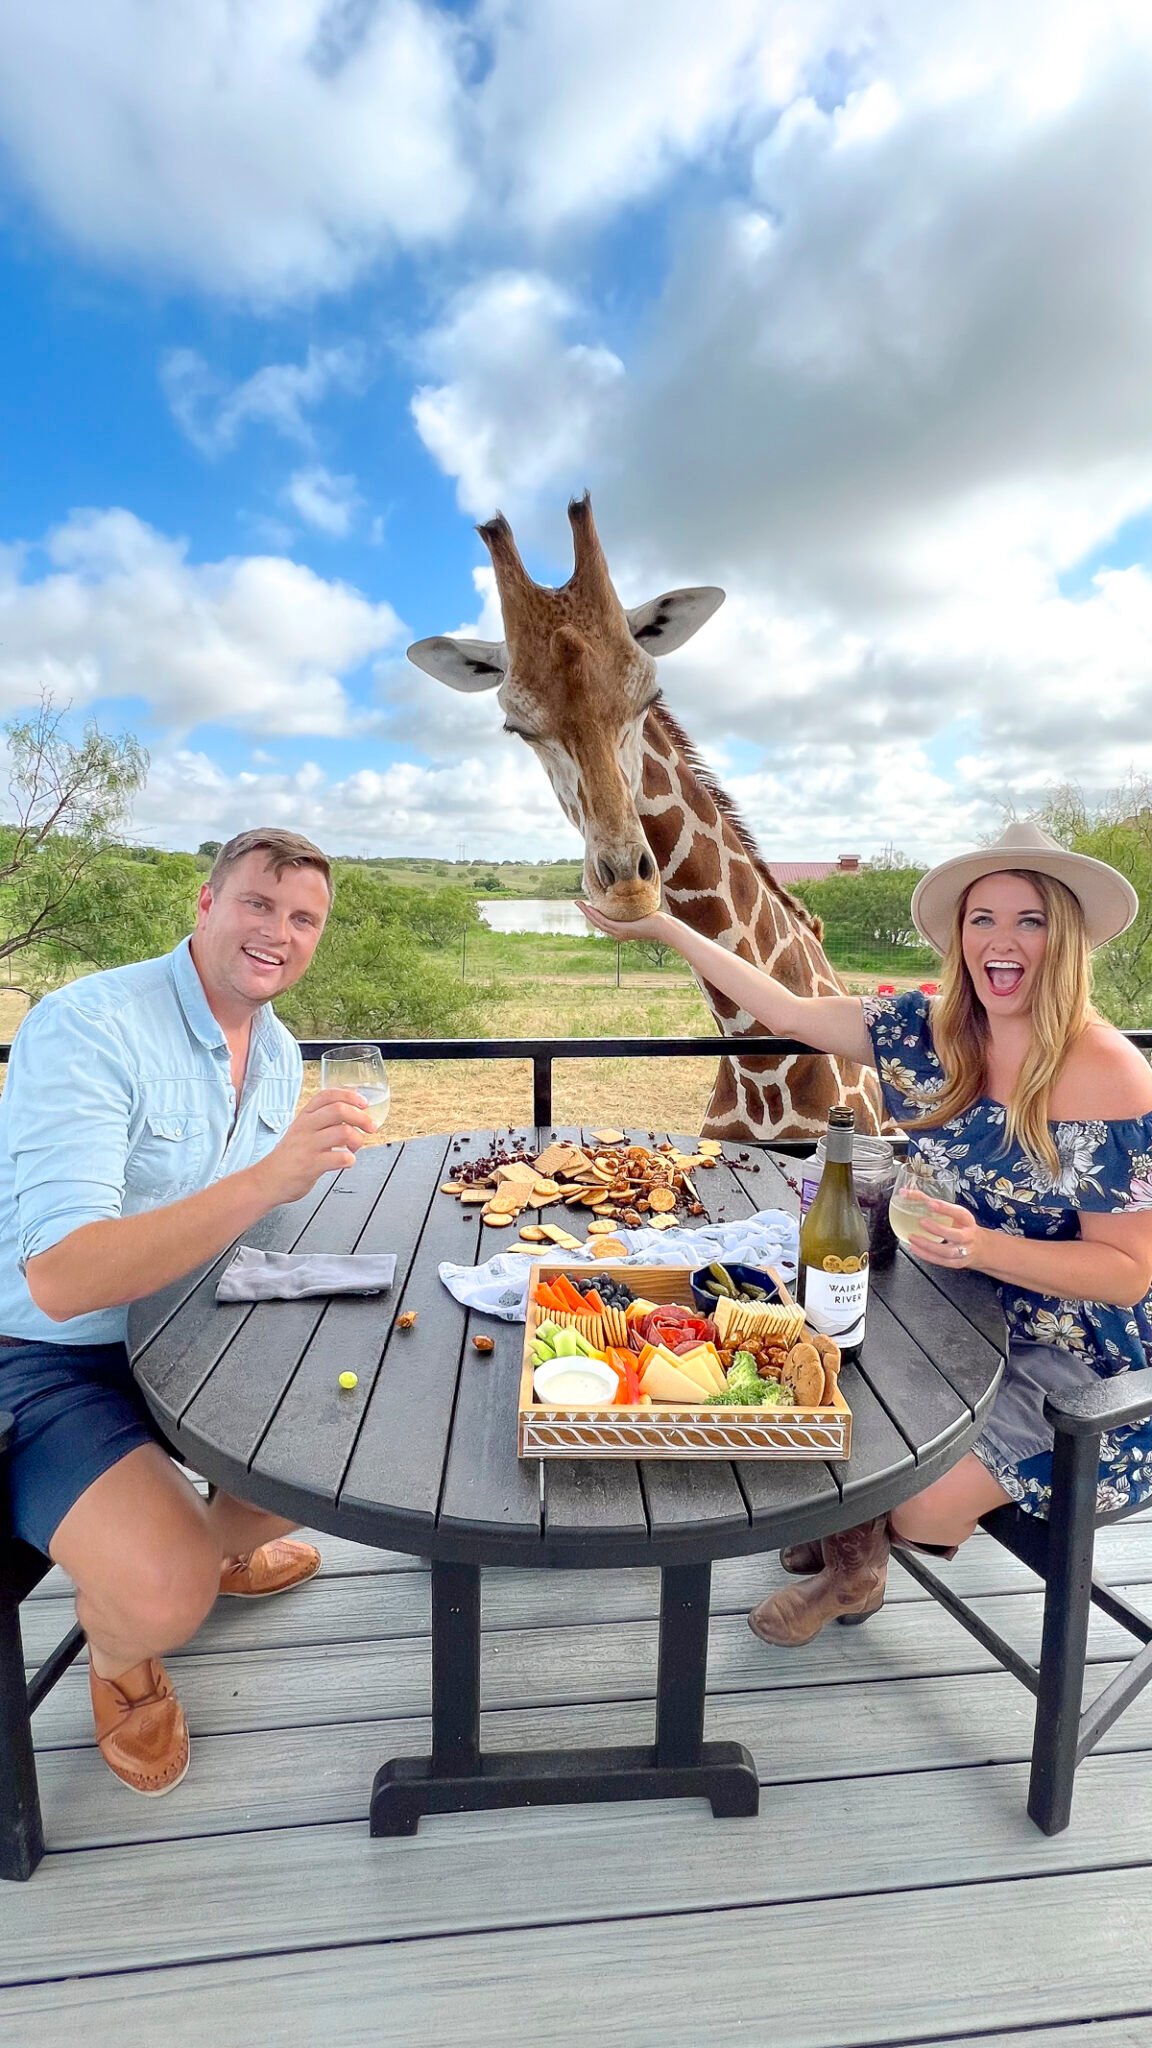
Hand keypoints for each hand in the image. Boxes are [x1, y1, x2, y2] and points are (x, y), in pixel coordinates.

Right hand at [252, 1088, 374, 1205]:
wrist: (268, 1180)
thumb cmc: (290, 1156)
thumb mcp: (302, 1131)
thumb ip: (323, 1121)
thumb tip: (353, 1112)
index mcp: (305, 1116)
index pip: (327, 1095)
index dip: (349, 1095)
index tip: (364, 1103)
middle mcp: (306, 1128)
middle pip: (338, 1110)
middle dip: (361, 1117)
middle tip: (370, 1127)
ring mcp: (308, 1146)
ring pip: (343, 1132)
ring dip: (357, 1140)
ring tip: (354, 1147)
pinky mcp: (311, 1166)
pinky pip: (340, 1158)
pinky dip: (350, 1160)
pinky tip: (346, 1162)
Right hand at [579, 903, 679, 944]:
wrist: (662, 927)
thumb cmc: (655, 919)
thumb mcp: (640, 911)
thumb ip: (633, 906)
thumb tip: (631, 895)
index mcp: (620, 930)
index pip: (602, 922)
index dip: (592, 914)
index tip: (587, 905)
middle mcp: (617, 933)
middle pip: (596, 922)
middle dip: (586, 912)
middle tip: (577, 903)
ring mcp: (618, 933)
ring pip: (597, 922)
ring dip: (587, 913)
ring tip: (579, 904)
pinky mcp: (621, 929)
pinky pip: (604, 922)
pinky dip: (595, 915)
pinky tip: (590, 908)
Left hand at [908, 1196, 985, 1271]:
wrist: (979, 1247)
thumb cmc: (961, 1226)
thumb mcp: (951, 1213)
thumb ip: (929, 1202)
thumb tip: (905, 1193)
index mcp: (967, 1220)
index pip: (959, 1213)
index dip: (945, 1208)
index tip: (930, 1203)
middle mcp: (968, 1236)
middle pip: (956, 1235)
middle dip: (938, 1229)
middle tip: (921, 1221)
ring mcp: (963, 1252)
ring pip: (947, 1251)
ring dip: (928, 1245)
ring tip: (913, 1237)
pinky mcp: (956, 1263)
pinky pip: (941, 1261)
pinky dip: (927, 1255)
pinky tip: (915, 1248)